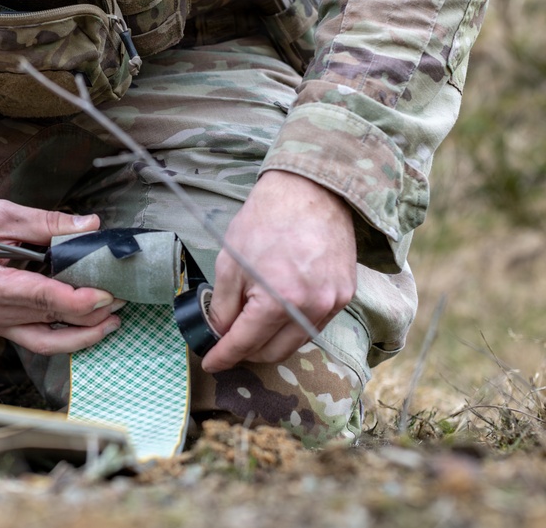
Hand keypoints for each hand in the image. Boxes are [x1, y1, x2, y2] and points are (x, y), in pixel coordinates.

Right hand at [0, 146, 121, 355]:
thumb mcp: (4, 214)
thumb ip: (48, 223)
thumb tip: (90, 224)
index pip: (43, 299)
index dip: (80, 301)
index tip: (108, 294)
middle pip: (50, 322)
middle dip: (91, 316)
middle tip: (121, 301)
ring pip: (45, 342)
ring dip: (82, 336)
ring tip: (112, 322)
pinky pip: (36, 340)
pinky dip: (63, 337)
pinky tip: (86, 326)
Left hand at [201, 170, 356, 372]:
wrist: (309, 192)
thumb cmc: (264, 222)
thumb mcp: (230, 264)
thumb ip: (223, 307)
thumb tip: (220, 334)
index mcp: (277, 300)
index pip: (245, 343)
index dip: (224, 356)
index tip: (211, 363)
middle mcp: (309, 308)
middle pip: (273, 352)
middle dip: (248, 353)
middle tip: (229, 344)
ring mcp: (332, 303)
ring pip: (296, 342)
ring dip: (272, 342)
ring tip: (252, 329)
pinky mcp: (345, 295)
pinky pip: (315, 325)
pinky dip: (294, 327)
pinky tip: (279, 315)